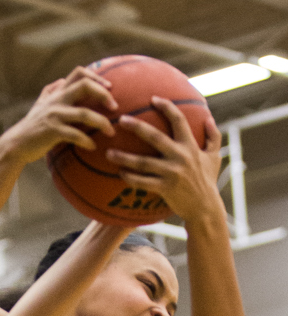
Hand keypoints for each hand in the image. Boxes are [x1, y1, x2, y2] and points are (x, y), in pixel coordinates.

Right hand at [2, 66, 117, 164]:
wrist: (16, 144)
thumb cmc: (32, 126)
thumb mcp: (40, 104)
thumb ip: (52, 91)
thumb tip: (63, 80)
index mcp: (57, 93)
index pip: (78, 73)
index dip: (96, 76)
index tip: (110, 87)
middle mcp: (57, 100)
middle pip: (84, 85)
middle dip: (103, 94)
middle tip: (115, 107)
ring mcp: (54, 115)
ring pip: (84, 113)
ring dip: (101, 122)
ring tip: (111, 131)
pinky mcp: (52, 131)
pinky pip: (75, 134)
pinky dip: (86, 141)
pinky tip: (93, 147)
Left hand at [106, 97, 222, 222]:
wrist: (205, 208)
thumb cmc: (208, 181)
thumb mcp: (215, 157)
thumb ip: (213, 137)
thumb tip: (209, 118)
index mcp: (191, 145)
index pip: (179, 120)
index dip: (166, 107)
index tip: (153, 99)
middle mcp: (180, 156)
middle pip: (155, 137)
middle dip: (137, 126)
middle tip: (121, 120)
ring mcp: (171, 173)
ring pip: (143, 163)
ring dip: (124, 157)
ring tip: (109, 153)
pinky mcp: (165, 188)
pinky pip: (143, 182)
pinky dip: (130, 178)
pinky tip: (120, 173)